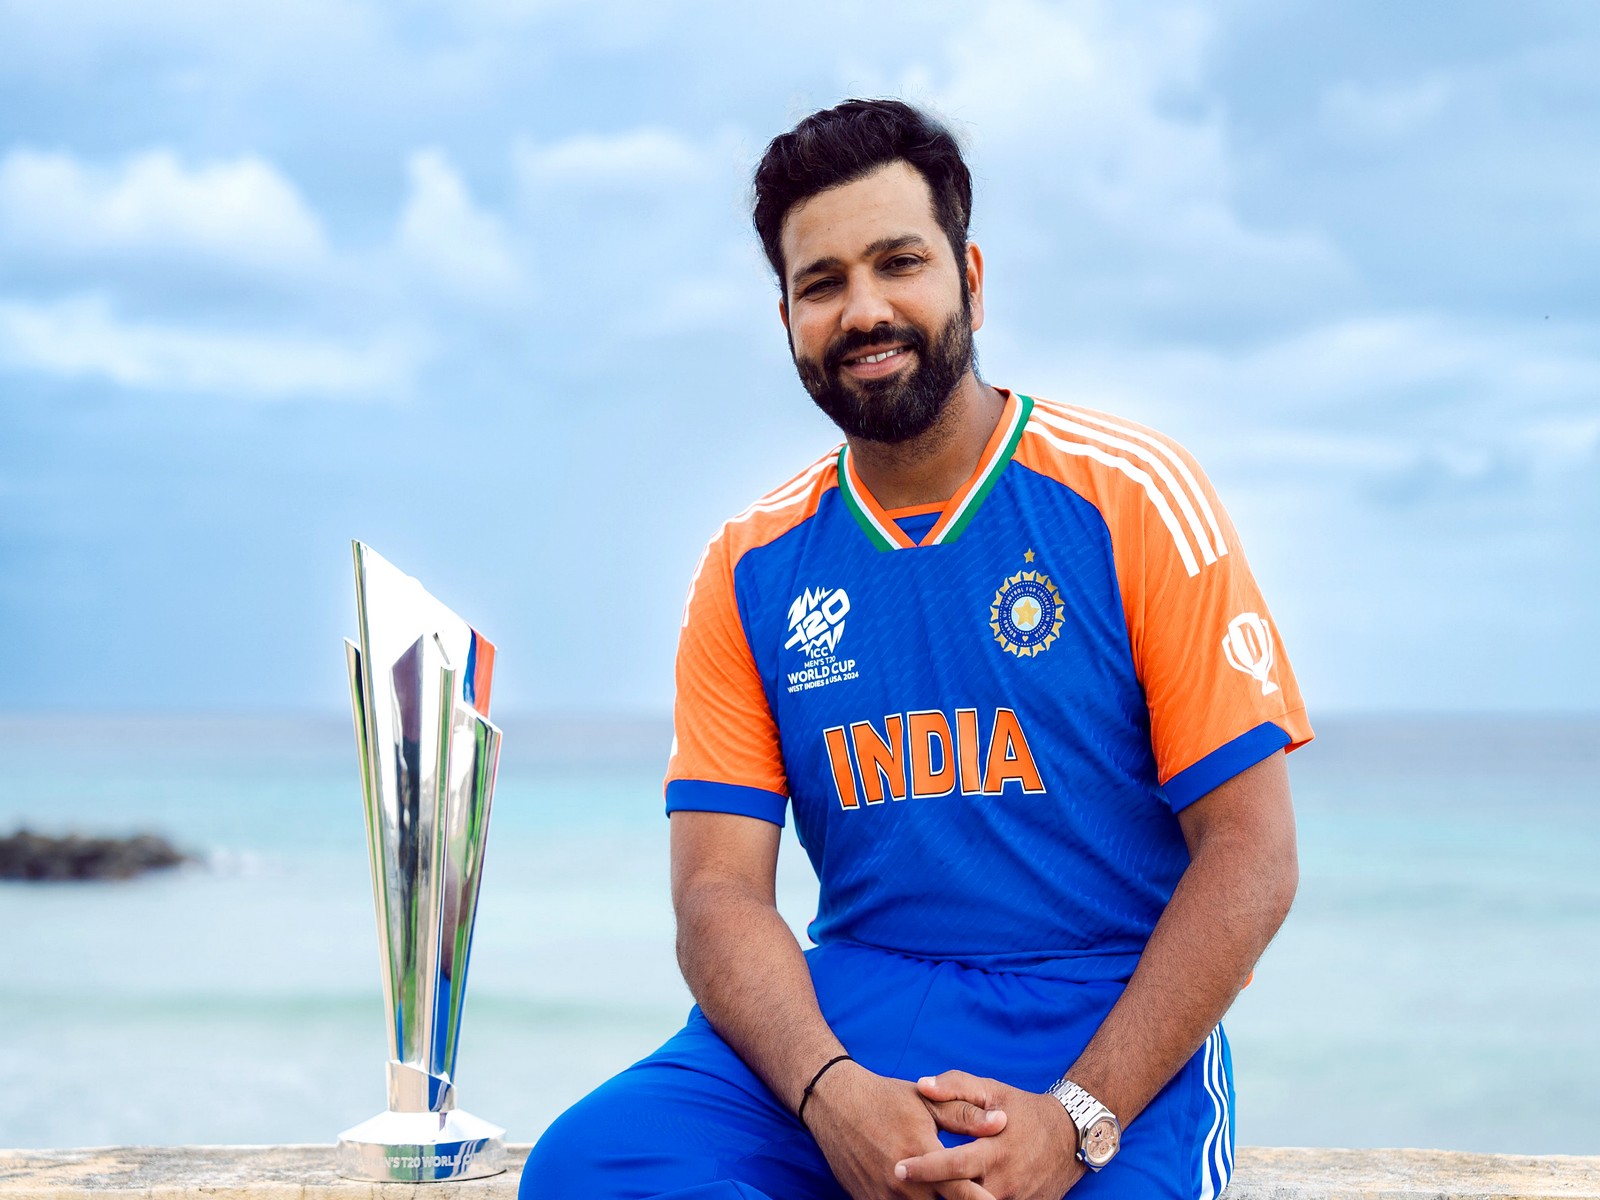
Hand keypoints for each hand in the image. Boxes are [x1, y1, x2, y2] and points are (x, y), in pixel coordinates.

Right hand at [805, 1061, 1007, 1198]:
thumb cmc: (885, 1099)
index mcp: (923, 1155)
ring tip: (944, 1195)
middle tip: (983, 1198)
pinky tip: (923, 1196)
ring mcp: (883, 1197)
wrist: (835, 1104)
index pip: (964, 1192)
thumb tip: (1002, 1122)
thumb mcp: (927, 1101)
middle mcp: (904, 1183)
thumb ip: (965, 1116)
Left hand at [895, 1071, 1085, 1199]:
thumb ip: (956, 1085)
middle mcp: (1004, 1180)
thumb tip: (923, 1085)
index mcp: (994, 1150)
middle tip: (901, 1185)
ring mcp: (1016, 1199)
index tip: (898, 1168)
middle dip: (933, 1194)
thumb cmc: (1025, 1110)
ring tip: (924, 1193)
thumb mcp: (993, 1090)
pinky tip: (958, 1195)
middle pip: (961, 1196)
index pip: (953, 1165)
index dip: (924, 1169)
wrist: (1071, 1136)